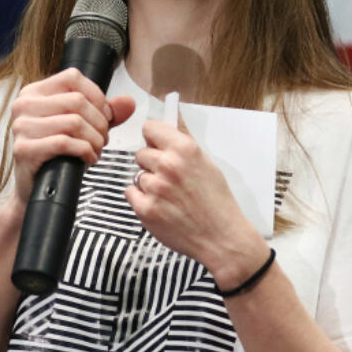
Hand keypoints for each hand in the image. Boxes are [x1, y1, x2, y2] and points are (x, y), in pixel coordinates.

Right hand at [9, 68, 135, 205]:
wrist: (35, 186)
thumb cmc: (56, 153)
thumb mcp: (82, 127)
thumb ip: (105, 112)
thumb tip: (128, 102)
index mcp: (34, 92)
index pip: (73, 77)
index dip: (97, 96)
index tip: (104, 115)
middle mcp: (23, 105)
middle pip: (77, 101)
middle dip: (100, 123)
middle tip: (103, 138)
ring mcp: (21, 127)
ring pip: (74, 122)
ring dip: (95, 139)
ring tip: (96, 149)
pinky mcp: (23, 149)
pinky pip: (64, 143)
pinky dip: (84, 151)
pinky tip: (88, 158)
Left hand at [126, 114, 267, 283]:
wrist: (220, 237)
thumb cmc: (216, 201)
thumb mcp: (206, 162)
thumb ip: (184, 138)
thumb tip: (173, 115)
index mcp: (185, 149)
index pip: (150, 128)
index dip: (154, 138)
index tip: (158, 145)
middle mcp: (168, 165)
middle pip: (141, 153)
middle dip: (152, 164)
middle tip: (170, 178)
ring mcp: (155, 188)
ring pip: (137, 174)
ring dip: (148, 183)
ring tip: (169, 195)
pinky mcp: (145, 208)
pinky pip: (131, 192)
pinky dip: (141, 199)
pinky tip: (161, 205)